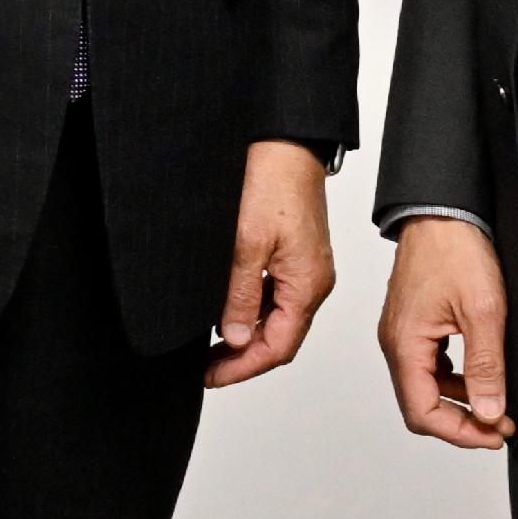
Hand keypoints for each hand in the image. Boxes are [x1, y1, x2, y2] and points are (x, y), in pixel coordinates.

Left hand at [206, 140, 337, 386]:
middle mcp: (312, 282)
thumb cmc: (273, 182)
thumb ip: (241, 295)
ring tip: (210, 345)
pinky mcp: (296, 254)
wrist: (286, 142)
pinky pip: (276, 295)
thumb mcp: (247, 244)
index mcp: (307, 285)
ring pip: (277, 317)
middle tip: (205, 367)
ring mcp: (305, 268)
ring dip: (246, 335)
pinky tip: (226, 309)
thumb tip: (236, 340)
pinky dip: (251, 309)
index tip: (211, 376)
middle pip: (280, 338)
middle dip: (242, 358)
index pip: (278, 347)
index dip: (243, 367)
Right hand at [376, 215, 513, 449]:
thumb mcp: (483, 312)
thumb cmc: (456, 250)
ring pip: (426, 387)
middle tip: (500, 424)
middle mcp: (396, 343)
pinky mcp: (413, 323)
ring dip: (460, 401)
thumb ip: (485, 366)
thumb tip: (487, 412)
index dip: (460, 433)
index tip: (494, 434)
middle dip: (461, 422)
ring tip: (497, 403)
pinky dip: (454, 380)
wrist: (444, 210)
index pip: (422, 413)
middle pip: (420, 405)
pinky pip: (428, 365)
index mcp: (405, 344)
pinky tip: (480, 374)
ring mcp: (402, 332)